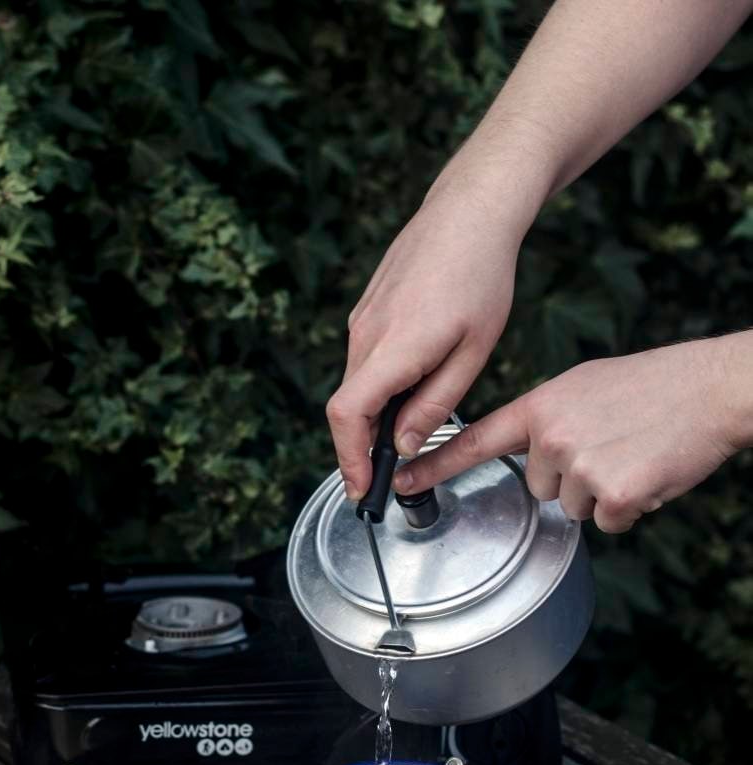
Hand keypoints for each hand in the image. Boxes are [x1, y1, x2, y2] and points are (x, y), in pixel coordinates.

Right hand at [326, 173, 528, 499]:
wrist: (468, 211)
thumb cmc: (481, 278)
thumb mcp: (472, 352)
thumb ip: (434, 404)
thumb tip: (401, 444)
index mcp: (394, 348)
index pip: (347, 415)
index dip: (348, 459)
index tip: (361, 487)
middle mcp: (365, 335)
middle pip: (349, 407)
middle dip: (362, 447)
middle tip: (389, 474)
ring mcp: (362, 320)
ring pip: (358, 384)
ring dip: (374, 415)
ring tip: (410, 427)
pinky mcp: (367, 310)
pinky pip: (365, 361)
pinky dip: (379, 387)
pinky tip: (413, 383)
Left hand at [394, 340, 743, 532]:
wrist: (709, 389)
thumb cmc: (653, 387)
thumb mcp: (584, 387)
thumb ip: (549, 419)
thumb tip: (537, 454)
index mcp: (541, 407)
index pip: (477, 441)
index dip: (436, 464)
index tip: (402, 480)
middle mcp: (552, 436)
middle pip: (540, 487)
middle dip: (571, 478)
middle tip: (610, 445)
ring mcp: (580, 466)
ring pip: (573, 507)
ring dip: (601, 493)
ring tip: (631, 454)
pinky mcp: (612, 494)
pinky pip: (606, 521)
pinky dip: (628, 508)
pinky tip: (646, 472)